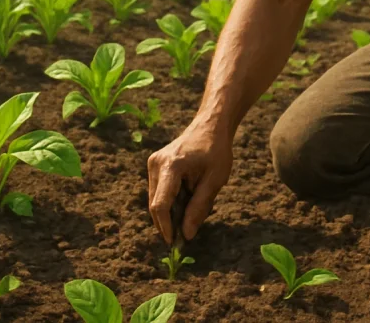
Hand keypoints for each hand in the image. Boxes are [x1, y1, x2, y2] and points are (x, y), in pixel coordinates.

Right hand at [147, 119, 232, 243]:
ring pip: (156, 199)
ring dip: (171, 212)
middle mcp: (156, 164)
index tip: (174, 243)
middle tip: (185, 235)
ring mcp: (153, 163)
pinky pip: (159, 191)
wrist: (210, 125)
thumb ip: (199, 208)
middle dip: (169, 222)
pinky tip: (187, 198)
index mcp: (172, 166)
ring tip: (192, 210)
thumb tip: (186, 235)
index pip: (161, 205)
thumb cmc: (216, 151)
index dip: (166, 227)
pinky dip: (171, 201)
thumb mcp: (214, 180)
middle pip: (156, 204)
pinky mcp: (155, 164)